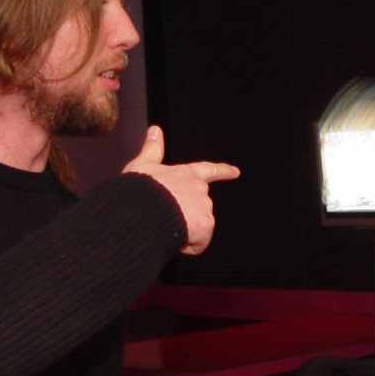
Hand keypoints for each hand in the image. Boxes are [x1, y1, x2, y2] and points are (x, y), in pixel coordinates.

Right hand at [123, 126, 239, 254]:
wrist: (140, 210)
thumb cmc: (139, 190)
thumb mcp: (142, 166)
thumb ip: (152, 149)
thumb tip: (155, 130)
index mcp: (184, 174)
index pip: (206, 170)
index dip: (222, 171)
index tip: (235, 172)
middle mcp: (198, 187)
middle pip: (199, 206)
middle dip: (186, 216)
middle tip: (164, 217)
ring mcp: (204, 205)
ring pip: (198, 226)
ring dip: (184, 230)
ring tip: (164, 225)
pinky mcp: (205, 224)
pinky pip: (198, 243)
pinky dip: (186, 245)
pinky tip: (172, 237)